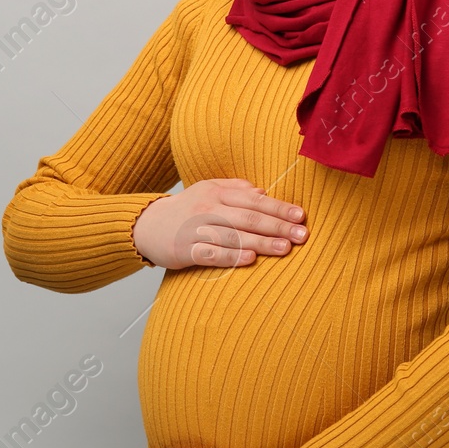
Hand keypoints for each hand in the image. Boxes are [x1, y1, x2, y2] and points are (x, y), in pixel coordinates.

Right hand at [132, 179, 307, 270]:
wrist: (147, 225)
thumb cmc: (186, 208)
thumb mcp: (208, 189)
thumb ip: (236, 188)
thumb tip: (263, 192)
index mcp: (216, 192)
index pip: (253, 199)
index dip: (279, 207)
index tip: (300, 215)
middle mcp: (207, 208)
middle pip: (247, 217)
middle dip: (277, 226)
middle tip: (301, 235)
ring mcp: (196, 230)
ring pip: (234, 236)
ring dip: (261, 242)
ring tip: (285, 248)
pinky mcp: (185, 250)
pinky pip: (211, 254)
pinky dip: (232, 256)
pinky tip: (251, 259)